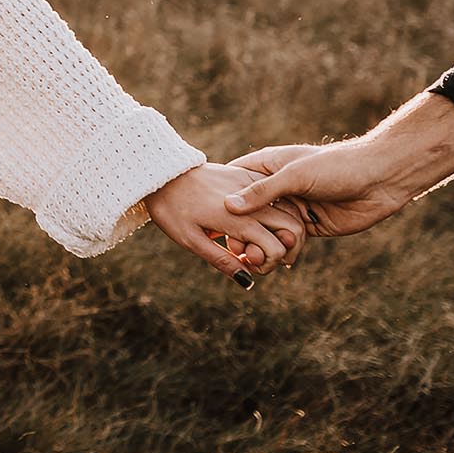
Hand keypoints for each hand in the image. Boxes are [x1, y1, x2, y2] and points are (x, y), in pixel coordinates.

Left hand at [144, 162, 306, 278]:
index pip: (276, 248)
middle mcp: (250, 201)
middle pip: (292, 229)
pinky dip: (279, 210)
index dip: (269, 264)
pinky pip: (275, 193)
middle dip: (284, 248)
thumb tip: (248, 281)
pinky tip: (261, 219)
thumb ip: (221, 260)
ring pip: (289, 210)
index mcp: (236, 220)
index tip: (248, 264)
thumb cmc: (171, 209)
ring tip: (261, 239)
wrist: (161, 172)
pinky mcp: (247, 174)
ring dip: (284, 229)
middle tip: (261, 255)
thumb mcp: (190, 240)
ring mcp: (251, 184)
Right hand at [224, 94, 453, 238]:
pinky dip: (279, 253)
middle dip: (239, 231)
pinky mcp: (309, 227)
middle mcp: (276, 188)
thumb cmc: (336, 166)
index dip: (219, 200)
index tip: (206, 220)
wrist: (380, 178)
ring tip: (251, 260)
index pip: (232, 182)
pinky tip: (271, 263)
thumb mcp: (295, 176)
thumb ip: (263, 192)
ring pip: (265, 230)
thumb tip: (229, 207)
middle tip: (233, 249)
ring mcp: (292, 208)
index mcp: (267, 167)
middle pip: (248, 212)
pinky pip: (287, 242)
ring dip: (258, 245)